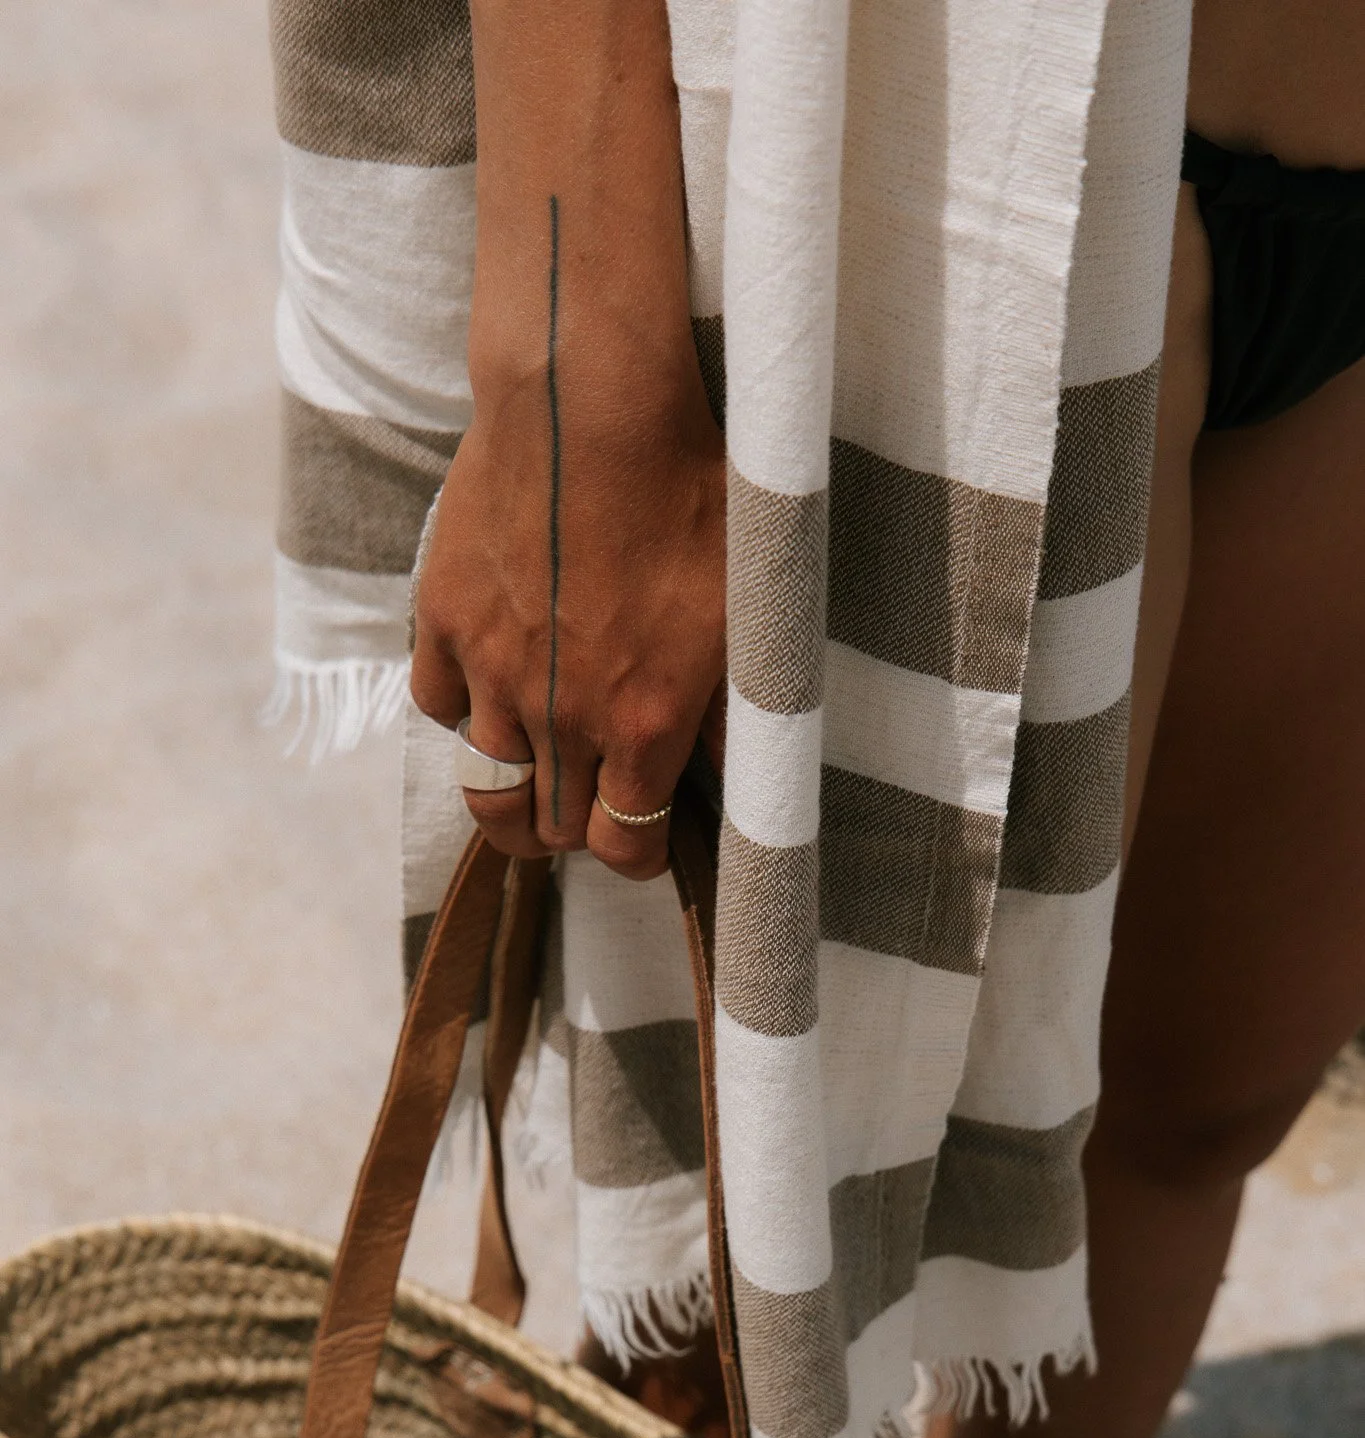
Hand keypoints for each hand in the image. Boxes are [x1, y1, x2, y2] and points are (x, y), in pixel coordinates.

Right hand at [408, 0, 725, 881]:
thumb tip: (735, 767)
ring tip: (530, 776)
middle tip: (586, 811)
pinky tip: (488, 688)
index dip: (636, 852)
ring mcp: (491, 670)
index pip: (623, 846)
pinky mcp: (442, 617)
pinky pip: (438, 702)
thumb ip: (731, 701)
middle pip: (547, 829)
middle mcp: (559, 715)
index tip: (644, 832)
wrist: (591, 400)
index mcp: (641, 724)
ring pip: (484, 782)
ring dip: (512, 791)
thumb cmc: (688, 490)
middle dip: (570, 833)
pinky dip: (462, 709)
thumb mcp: (739, 603)